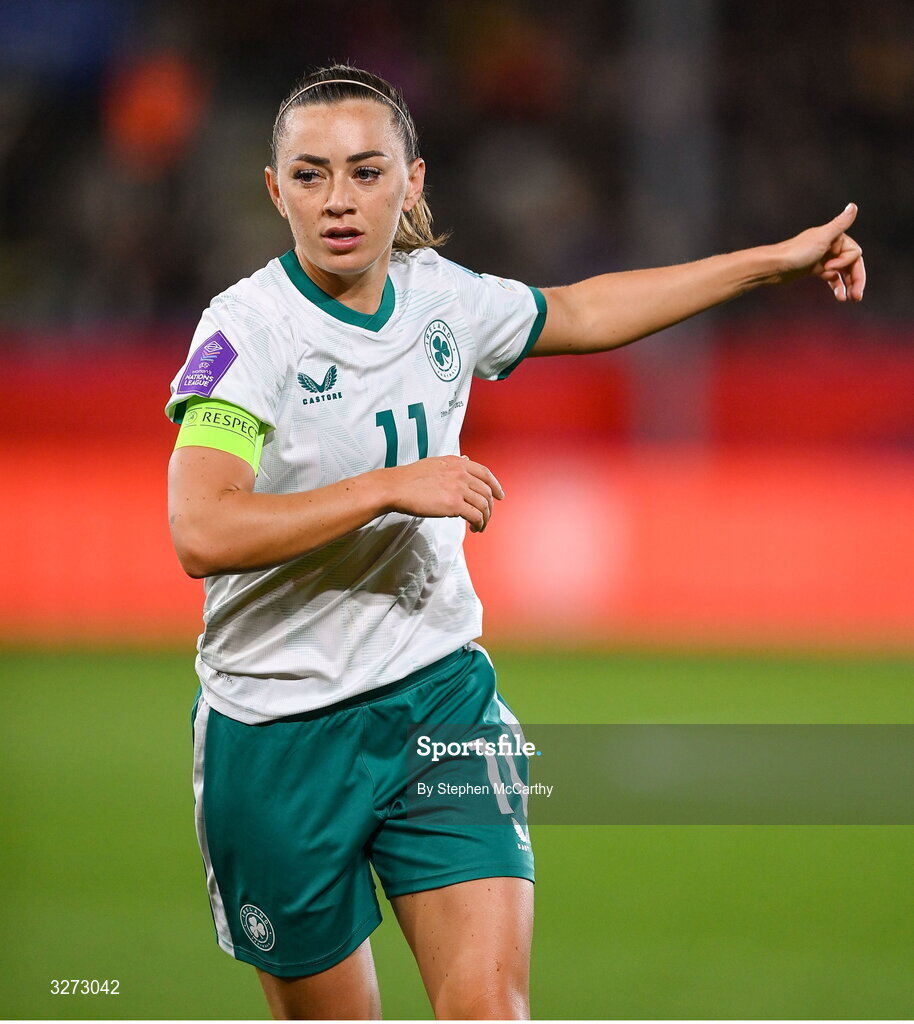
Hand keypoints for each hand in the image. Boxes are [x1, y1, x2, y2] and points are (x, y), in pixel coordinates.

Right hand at [383, 455, 503, 531]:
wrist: (396, 487)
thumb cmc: (410, 478)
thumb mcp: (435, 463)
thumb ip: (453, 463)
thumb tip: (466, 459)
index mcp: (457, 463)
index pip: (485, 473)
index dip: (495, 486)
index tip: (499, 495)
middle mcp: (461, 474)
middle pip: (487, 492)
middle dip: (490, 507)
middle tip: (487, 516)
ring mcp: (459, 489)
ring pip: (484, 506)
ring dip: (485, 519)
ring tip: (479, 527)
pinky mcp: (454, 504)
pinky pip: (476, 516)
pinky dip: (478, 524)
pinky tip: (474, 528)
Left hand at [773, 203, 865, 301]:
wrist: (773, 266)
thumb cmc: (796, 252)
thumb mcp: (821, 238)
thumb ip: (839, 224)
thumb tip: (853, 206)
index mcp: (835, 237)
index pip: (855, 253)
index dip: (847, 264)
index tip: (829, 268)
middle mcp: (831, 246)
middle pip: (851, 264)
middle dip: (856, 279)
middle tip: (857, 296)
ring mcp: (823, 258)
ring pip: (843, 272)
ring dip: (849, 285)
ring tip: (851, 299)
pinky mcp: (815, 269)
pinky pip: (832, 278)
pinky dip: (837, 286)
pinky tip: (840, 296)